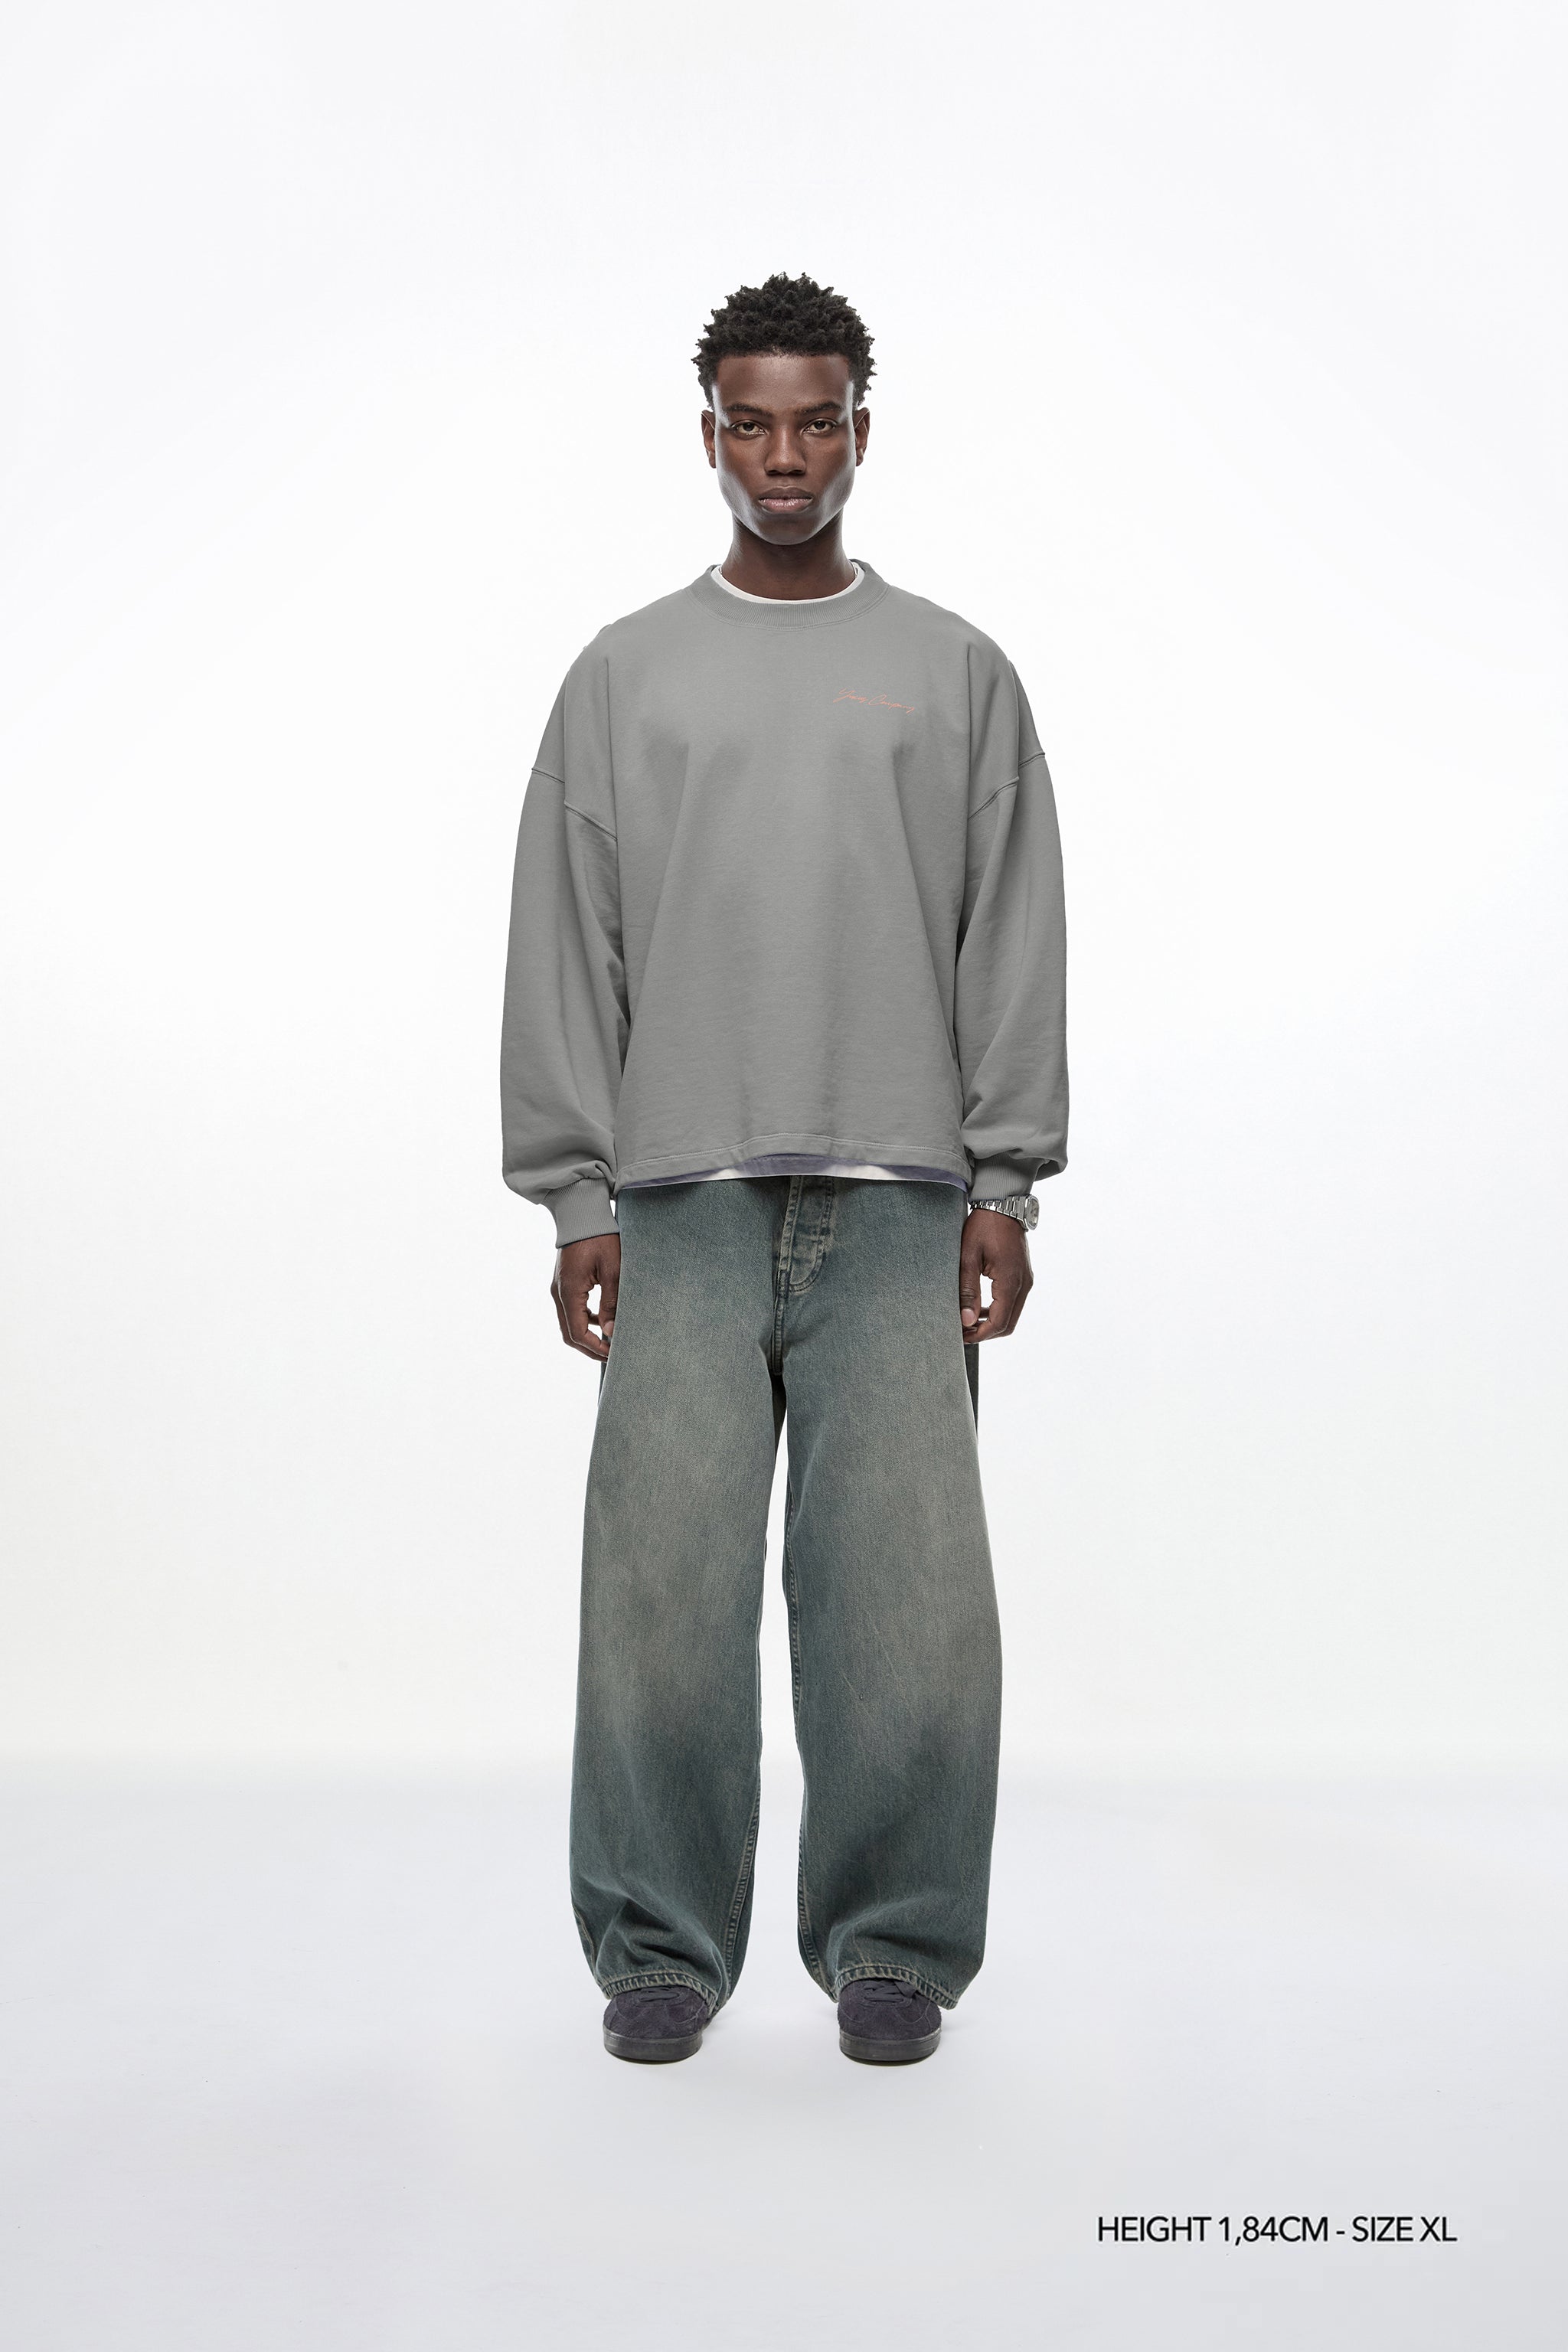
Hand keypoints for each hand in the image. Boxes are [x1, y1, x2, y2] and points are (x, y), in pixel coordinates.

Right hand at [552, 1231, 620, 1361]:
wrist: (581, 1212)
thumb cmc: (600, 1237)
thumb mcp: (612, 1269)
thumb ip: (612, 1302)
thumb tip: (612, 1332)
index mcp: (569, 1291)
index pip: (578, 1333)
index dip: (595, 1348)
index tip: (614, 1352)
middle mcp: (559, 1293)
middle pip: (569, 1334)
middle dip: (590, 1348)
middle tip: (612, 1354)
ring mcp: (559, 1288)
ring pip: (569, 1323)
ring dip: (587, 1335)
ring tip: (610, 1339)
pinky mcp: (564, 1282)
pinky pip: (571, 1310)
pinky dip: (585, 1320)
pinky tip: (603, 1319)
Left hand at [959, 1208, 1032, 1341]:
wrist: (1003, 1204)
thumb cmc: (984, 1226)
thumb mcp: (968, 1257)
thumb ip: (967, 1290)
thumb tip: (966, 1319)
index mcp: (1010, 1281)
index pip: (998, 1322)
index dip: (979, 1335)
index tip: (961, 1336)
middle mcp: (1023, 1284)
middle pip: (1008, 1324)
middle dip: (986, 1333)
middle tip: (963, 1332)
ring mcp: (1026, 1281)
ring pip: (1012, 1315)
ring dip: (992, 1322)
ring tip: (968, 1320)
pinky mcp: (1023, 1276)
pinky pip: (1013, 1302)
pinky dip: (998, 1310)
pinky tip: (980, 1306)